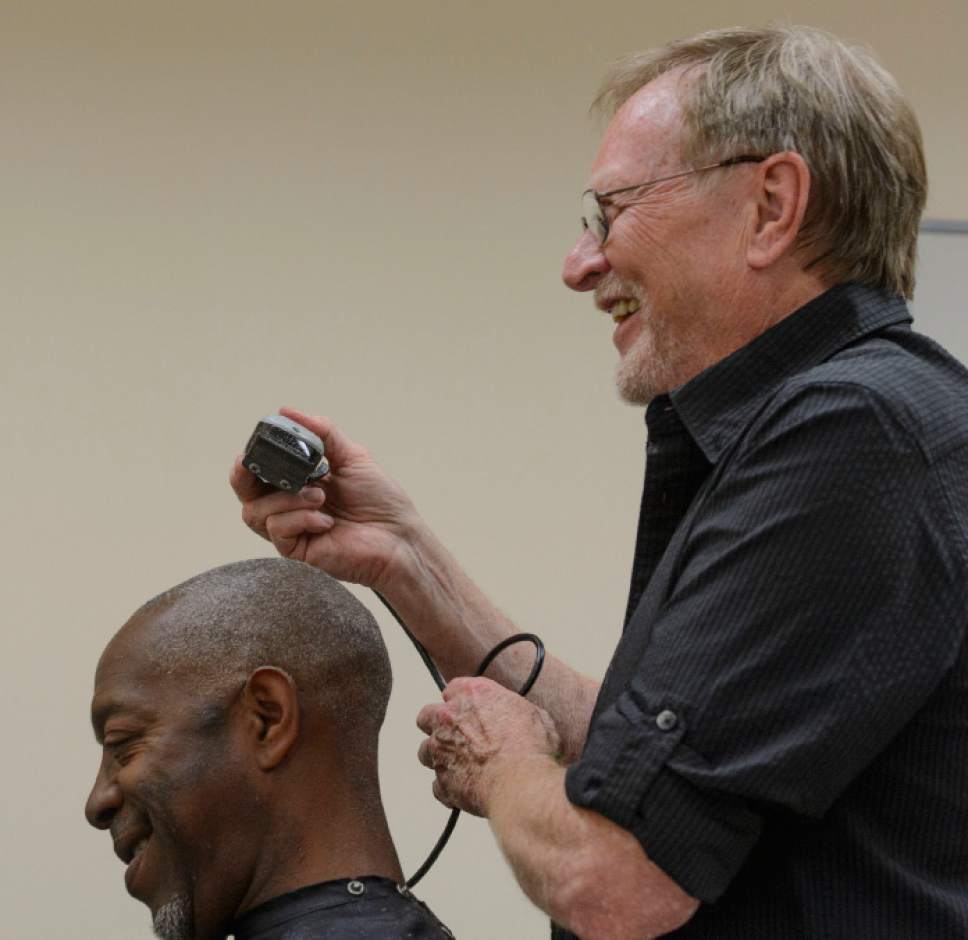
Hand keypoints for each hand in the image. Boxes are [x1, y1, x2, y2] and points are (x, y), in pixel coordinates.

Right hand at [230, 407, 420, 588]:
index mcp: (300, 481)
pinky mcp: (297, 550)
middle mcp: (291, 505)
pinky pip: (277, 530)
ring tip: (320, 496)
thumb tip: (287, 411)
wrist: (400, 537)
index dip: (251, 457)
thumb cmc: (381, 500)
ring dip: (286, 498)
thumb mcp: (352, 456)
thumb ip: (322, 433)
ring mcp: (293, 529)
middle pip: (246, 493)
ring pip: (255, 512)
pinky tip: (326, 521)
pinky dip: (299, 518)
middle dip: (242, 476)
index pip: (260, 469)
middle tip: (251, 464)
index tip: (257, 443)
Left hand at [416, 677, 560, 816]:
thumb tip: (519, 719)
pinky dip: (449, 789)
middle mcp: (448, 717)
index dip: (462, 702)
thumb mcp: (534, 715)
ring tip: (461, 767)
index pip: (454, 689)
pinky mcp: (441, 781)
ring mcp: (440, 750)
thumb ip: (514, 711)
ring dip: (440, 758)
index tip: (471, 711)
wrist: (521, 784)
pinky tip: (466, 791)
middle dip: (438, 725)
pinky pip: (437, 785)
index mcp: (471, 694)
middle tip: (457, 737)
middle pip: (427, 716)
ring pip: (425, 751)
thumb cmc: (532, 747)